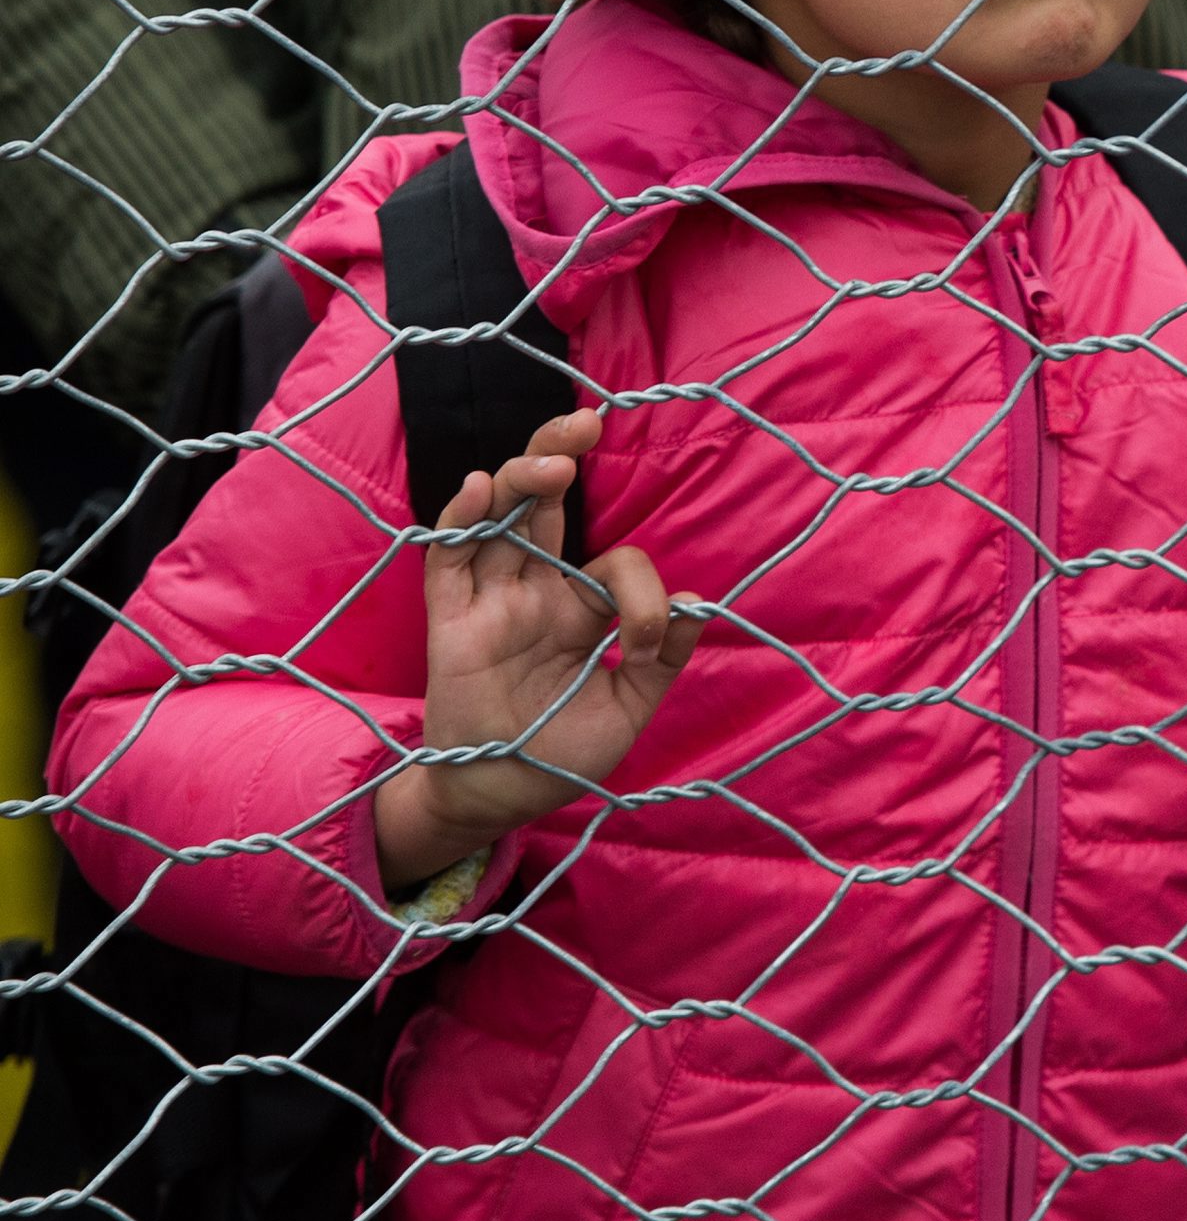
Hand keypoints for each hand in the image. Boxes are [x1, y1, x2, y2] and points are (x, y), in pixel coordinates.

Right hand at [373, 410, 700, 894]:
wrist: (504, 798)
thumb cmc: (565, 751)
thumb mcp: (630, 705)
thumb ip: (664, 657)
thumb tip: (701, 603)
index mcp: (581, 607)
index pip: (613, 563)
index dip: (640, 589)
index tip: (647, 636)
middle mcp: (535, 592)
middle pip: (544, 506)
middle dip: (561, 458)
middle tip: (586, 422)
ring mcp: (490, 603)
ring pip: (498, 521)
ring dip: (522, 481)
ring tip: (552, 460)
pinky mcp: (451, 623)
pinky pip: (449, 562)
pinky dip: (461, 523)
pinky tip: (483, 489)